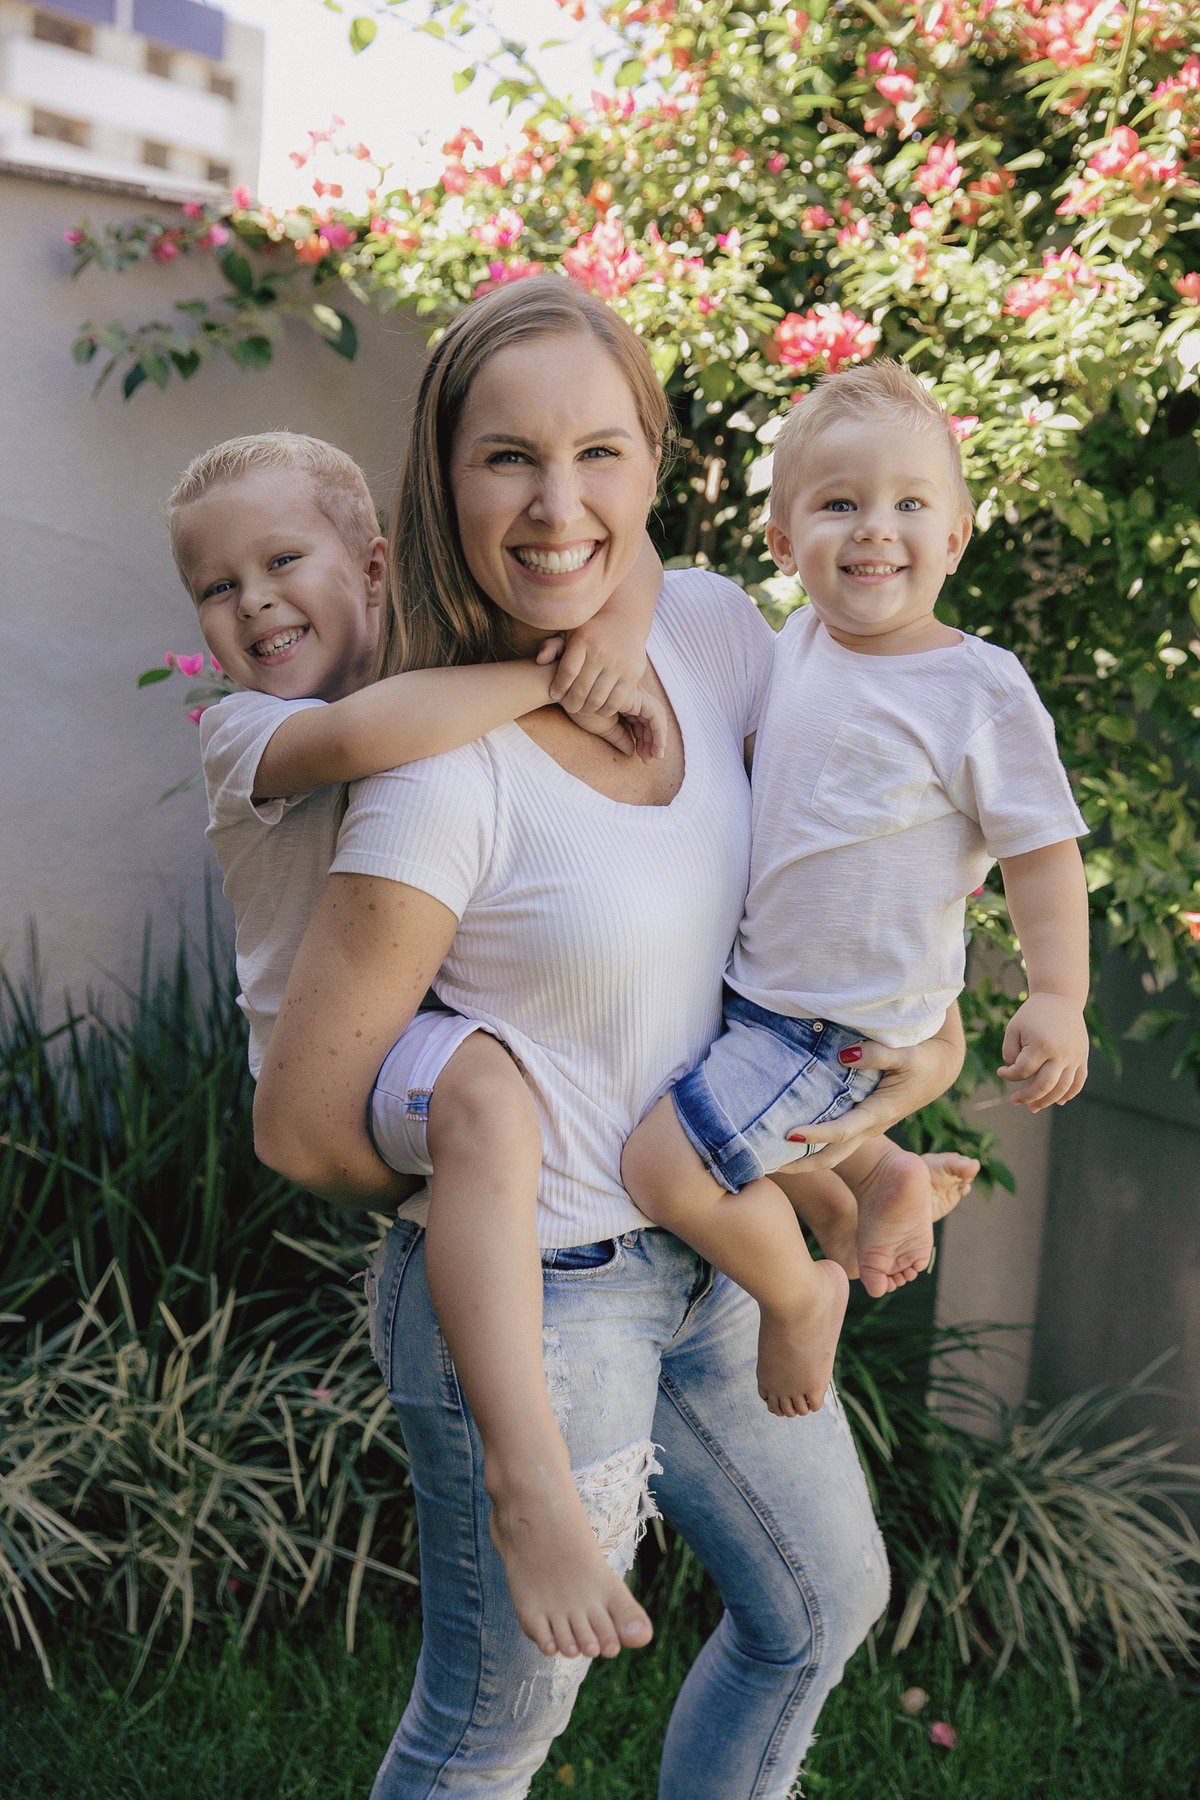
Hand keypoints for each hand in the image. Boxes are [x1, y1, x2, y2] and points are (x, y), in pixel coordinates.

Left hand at [546, 618, 646, 718]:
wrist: (624, 623)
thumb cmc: (590, 632)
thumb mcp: (570, 632)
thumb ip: (552, 646)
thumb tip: (540, 660)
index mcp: (584, 640)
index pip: (568, 672)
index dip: (559, 688)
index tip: (555, 695)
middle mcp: (601, 652)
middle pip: (581, 688)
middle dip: (571, 703)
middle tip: (569, 706)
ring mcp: (618, 664)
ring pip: (598, 698)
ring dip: (587, 709)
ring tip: (582, 709)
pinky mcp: (632, 675)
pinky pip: (616, 701)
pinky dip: (605, 710)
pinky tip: (598, 708)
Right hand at [570, 683, 668, 761]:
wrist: (567, 695)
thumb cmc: (579, 708)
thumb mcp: (603, 727)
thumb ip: (619, 737)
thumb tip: (631, 751)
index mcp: (623, 702)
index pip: (640, 723)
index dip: (644, 741)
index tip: (643, 758)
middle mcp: (632, 697)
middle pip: (649, 721)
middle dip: (653, 741)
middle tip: (650, 760)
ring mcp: (635, 694)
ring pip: (656, 718)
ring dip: (657, 738)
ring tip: (653, 757)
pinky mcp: (637, 695)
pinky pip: (655, 714)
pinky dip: (659, 731)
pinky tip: (657, 746)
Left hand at [780, 1019, 965, 1169]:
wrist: (939, 1069)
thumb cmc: (922, 1060)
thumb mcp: (905, 1053)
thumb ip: (877, 1054)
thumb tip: (845, 1055)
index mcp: (878, 1113)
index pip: (842, 1131)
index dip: (815, 1135)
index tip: (788, 1134)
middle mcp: (869, 1128)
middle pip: (831, 1157)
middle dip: (800, 1165)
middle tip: (766, 1165)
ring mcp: (866, 1129)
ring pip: (832, 1154)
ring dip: (803, 1159)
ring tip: (770, 1158)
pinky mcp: (862, 1123)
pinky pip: (834, 1142)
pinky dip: (812, 1145)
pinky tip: (790, 1139)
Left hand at [997, 993, 1088, 1110]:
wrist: (1060, 998)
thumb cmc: (1032, 1014)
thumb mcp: (1014, 1028)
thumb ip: (1010, 1052)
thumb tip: (1016, 1073)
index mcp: (1041, 1044)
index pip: (1023, 1071)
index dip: (1009, 1075)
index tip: (1001, 1071)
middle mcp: (1061, 1053)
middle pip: (1044, 1085)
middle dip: (1027, 1096)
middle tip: (1014, 1101)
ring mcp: (1074, 1056)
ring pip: (1063, 1088)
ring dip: (1047, 1101)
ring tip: (1033, 1107)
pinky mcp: (1082, 1057)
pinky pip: (1078, 1081)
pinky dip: (1070, 1093)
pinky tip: (1058, 1101)